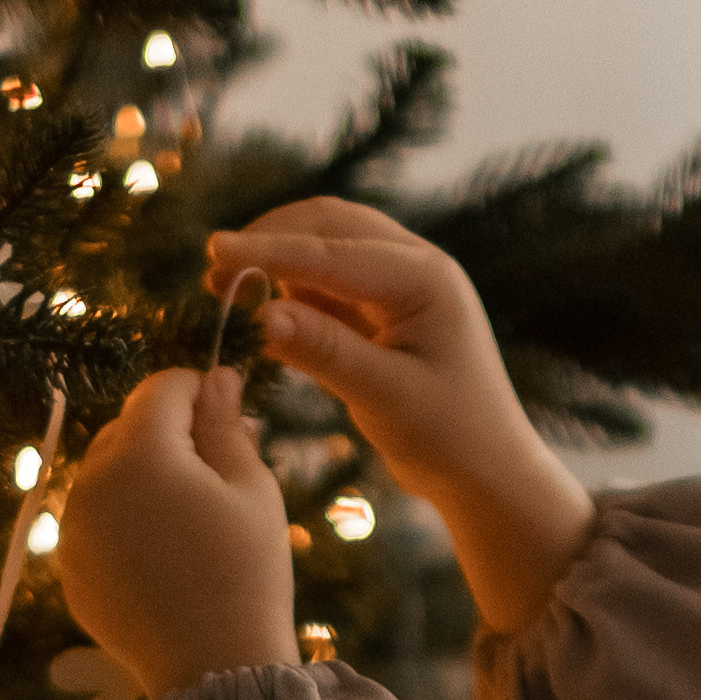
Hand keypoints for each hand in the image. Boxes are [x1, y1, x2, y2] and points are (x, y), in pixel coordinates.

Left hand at [59, 366, 296, 699]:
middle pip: (126, 428)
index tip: (228, 415)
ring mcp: (72, 530)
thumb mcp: (252, 490)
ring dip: (142, 479)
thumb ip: (226, 425)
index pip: (161, 388)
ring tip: (189, 521)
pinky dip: (123, 524)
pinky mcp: (69, 570)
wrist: (214, 671)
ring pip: (106, 476)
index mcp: (139, 454)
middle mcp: (90, 483)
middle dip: (168, 436)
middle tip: (216, 476)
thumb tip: (218, 376)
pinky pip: (94, 523)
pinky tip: (163, 556)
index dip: (199, 390)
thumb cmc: (247, 574)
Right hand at [205, 198, 593, 632]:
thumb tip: (259, 317)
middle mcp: (418, 267)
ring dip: (279, 262)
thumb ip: (324, 351)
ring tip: (227, 290)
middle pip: (330, 227)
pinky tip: (262, 313)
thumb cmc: (449, 438)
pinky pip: (331, 284)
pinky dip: (295, 290)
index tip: (214, 252)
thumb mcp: (384, 396)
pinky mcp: (387, 309)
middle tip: (213, 270)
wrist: (487, 472)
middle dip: (271, 241)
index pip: (333, 253)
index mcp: (426, 279)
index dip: (269, 250)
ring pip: (328, 248)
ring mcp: (403, 285)